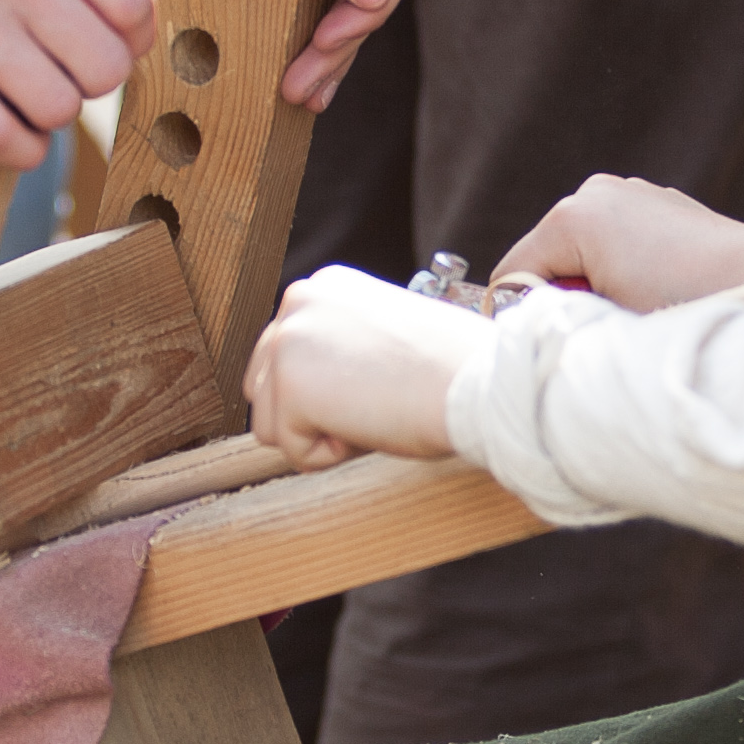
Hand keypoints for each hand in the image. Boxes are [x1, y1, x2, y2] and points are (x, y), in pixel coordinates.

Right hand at [0, 0, 152, 164]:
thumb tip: (117, 9)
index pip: (135, 6)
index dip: (133, 39)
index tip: (109, 41)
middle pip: (106, 67)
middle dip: (92, 81)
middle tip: (64, 69)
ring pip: (57, 107)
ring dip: (48, 113)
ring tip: (25, 92)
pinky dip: (13, 148)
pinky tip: (6, 132)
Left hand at [246, 266, 488, 466]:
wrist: (478, 381)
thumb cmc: (450, 368)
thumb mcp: (381, 338)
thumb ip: (337, 350)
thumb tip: (312, 390)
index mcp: (322, 286)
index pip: (286, 358)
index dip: (332, 390)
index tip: (383, 381)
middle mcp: (297, 301)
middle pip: (266, 388)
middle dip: (312, 414)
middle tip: (377, 401)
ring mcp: (287, 340)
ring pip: (270, 424)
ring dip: (319, 435)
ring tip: (373, 410)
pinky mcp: (288, 384)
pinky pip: (291, 451)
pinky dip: (330, 456)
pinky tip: (371, 424)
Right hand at [495, 177, 743, 311]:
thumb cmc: (691, 305)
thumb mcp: (610, 321)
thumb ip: (557, 318)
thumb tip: (527, 325)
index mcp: (573, 218)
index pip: (512, 275)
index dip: (521, 320)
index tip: (550, 348)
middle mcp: (593, 193)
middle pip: (543, 260)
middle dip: (563, 300)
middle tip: (602, 332)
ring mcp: (626, 193)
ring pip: (577, 253)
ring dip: (592, 287)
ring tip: (633, 314)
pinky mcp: (653, 203)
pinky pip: (611, 242)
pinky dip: (617, 270)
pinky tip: (652, 293)